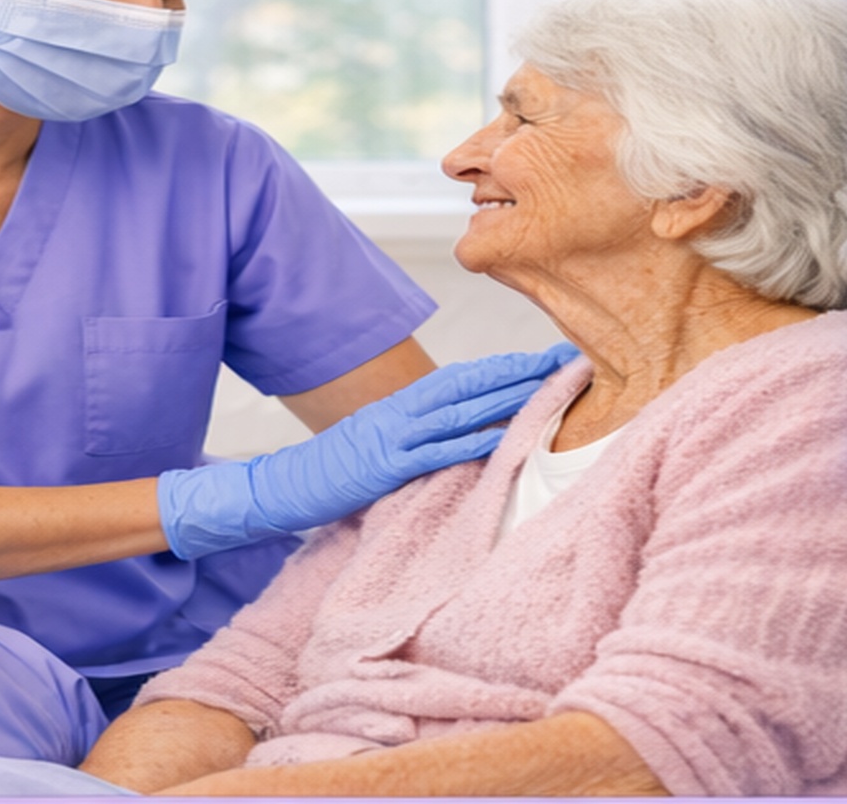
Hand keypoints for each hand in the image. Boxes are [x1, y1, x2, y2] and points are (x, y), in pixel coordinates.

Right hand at [158, 343, 576, 558]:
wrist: (282, 487)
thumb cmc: (329, 471)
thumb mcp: (373, 442)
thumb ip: (411, 434)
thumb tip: (450, 432)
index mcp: (397, 406)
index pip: (459, 379)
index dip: (502, 367)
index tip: (541, 359)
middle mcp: (398, 413)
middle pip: (468, 384)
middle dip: (517, 371)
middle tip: (564, 359)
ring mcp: (392, 438)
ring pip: (459, 410)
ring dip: (507, 396)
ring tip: (548, 386)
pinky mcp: (385, 467)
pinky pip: (435, 450)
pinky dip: (471, 439)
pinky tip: (503, 432)